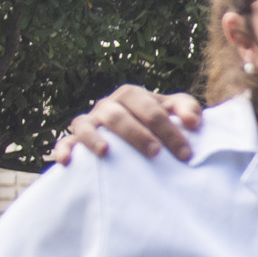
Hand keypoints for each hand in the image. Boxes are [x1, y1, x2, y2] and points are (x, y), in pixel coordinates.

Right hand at [50, 85, 202, 167]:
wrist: (137, 130)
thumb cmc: (159, 121)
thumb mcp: (176, 110)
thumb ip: (188, 110)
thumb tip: (193, 122)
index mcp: (132, 95)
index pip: (151, 110)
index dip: (169, 131)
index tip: (185, 154)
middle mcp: (108, 105)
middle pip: (118, 116)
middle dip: (137, 134)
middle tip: (155, 153)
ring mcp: (90, 121)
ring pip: (86, 124)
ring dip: (94, 137)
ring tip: (105, 152)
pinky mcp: (76, 138)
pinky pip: (65, 141)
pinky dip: (64, 149)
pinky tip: (67, 161)